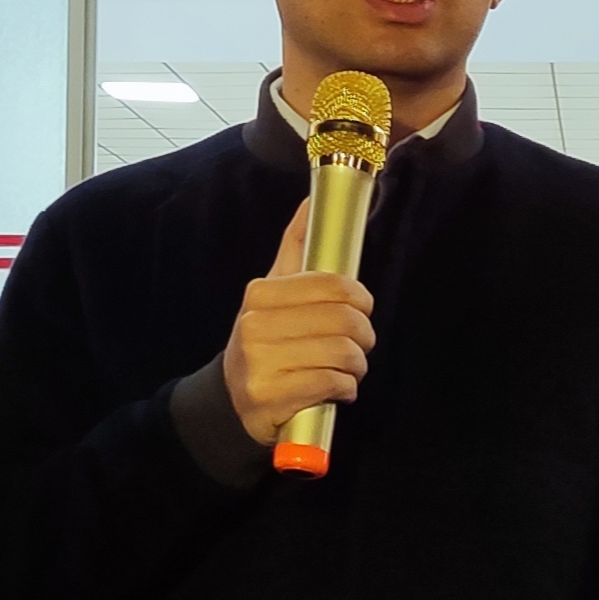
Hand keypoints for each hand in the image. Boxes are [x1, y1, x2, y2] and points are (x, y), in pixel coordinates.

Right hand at [220, 200, 376, 446]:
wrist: (235, 398)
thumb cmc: (267, 338)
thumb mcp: (274, 291)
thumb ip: (296, 246)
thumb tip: (312, 200)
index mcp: (260, 293)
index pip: (334, 285)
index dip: (360, 298)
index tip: (360, 308)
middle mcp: (255, 326)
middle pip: (344, 321)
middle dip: (363, 335)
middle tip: (358, 344)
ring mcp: (259, 364)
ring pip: (343, 354)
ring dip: (356, 365)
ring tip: (346, 368)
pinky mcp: (269, 399)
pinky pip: (333, 384)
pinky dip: (345, 388)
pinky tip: (336, 389)